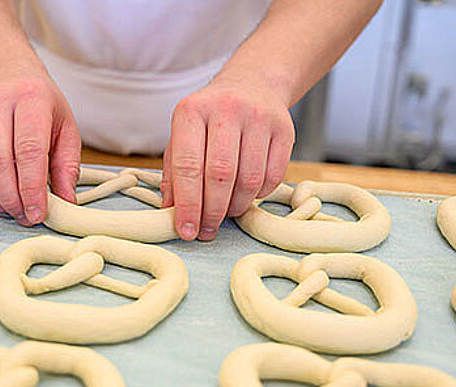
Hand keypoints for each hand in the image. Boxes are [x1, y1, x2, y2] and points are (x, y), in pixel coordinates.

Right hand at [0, 63, 80, 225]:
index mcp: (31, 99)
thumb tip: (67, 203)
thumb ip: (67, 167)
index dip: (32, 187)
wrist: (8, 75)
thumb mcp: (66, 129)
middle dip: (13, 198)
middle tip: (27, 217)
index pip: (29, 150)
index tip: (38, 213)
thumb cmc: (43, 106)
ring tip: (15, 212)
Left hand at [161, 69, 294, 240]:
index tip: (187, 231)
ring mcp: (259, 118)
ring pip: (249, 179)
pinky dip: (257, 196)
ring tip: (226, 214)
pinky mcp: (284, 130)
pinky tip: (246, 196)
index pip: (188, 166)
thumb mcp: (183, 137)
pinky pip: (272, 177)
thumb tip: (171, 212)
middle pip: (220, 175)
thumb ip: (173, 173)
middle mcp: (226, 110)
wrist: (252, 85)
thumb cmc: (209, 120)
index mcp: (192, 111)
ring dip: (236, 207)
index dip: (187, 205)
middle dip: (212, 212)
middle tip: (207, 231)